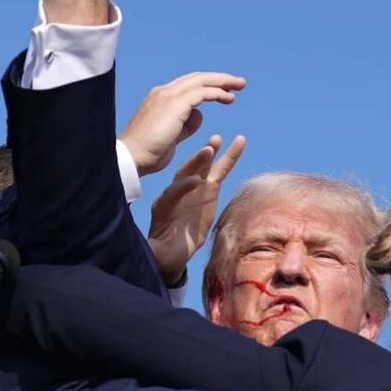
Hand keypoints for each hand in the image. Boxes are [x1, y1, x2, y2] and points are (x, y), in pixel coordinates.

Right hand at [119, 72, 245, 176]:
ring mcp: (168, 96)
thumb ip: (185, 124)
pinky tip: (229, 99)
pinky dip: (217, 93)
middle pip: (196, 78)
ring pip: (201, 81)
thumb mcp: (171, 135)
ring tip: (239, 86)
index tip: (224, 90)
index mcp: (159, 98)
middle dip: (218, 78)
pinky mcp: (175, 104)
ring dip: (222, 82)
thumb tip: (198, 115)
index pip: (187, 85)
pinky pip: (202, 93)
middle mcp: (163, 92)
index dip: (207, 85)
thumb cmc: (148, 153)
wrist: (131, 158)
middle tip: (238, 82)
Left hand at [148, 135, 245, 284]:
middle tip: (207, 150)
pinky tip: (239, 141)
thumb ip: (155, 249)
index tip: (195, 184)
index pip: (173, 192)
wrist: (173, 250)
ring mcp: (195, 188)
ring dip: (210, 152)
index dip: (183, 187)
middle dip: (196, 162)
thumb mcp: (158, 251)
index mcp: (164, 205)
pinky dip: (229, 156)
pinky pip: (221, 170)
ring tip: (218, 139)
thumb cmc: (165, 251)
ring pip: (203, 167)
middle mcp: (178, 191)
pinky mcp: (210, 189)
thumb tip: (151, 252)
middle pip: (186, 172)